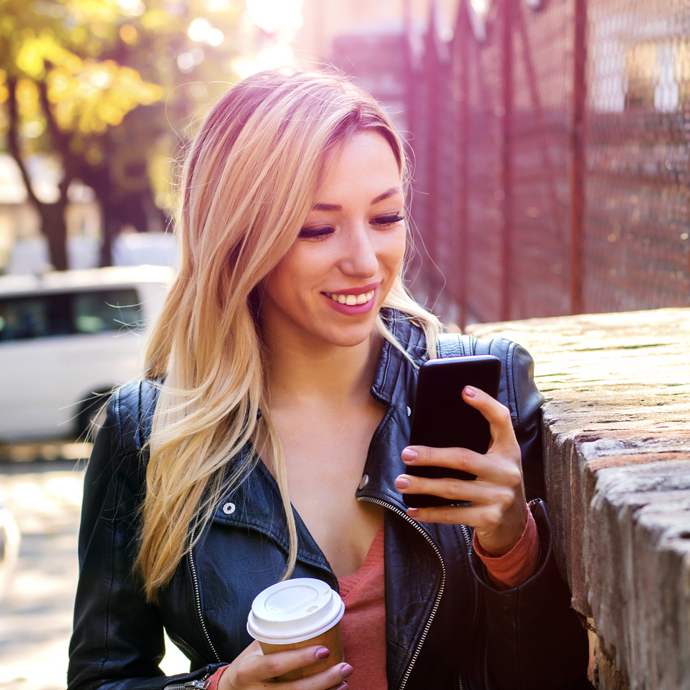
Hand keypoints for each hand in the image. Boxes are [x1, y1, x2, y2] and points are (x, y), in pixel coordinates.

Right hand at [219, 640, 352, 689]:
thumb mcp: (254, 651)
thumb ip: (275, 639)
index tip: (324, 649)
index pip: (275, 665)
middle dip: (324, 680)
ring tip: (345, 681)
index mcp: (248, 671)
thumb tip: (309, 616)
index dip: (300, 659)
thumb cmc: (248, 665)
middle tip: (346, 667)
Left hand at [395, 385, 527, 555]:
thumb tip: (433, 433)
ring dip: (423, 485)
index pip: (501, 420)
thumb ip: (479, 446)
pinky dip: (430, 512)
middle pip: (463, 458)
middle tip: (407, 454)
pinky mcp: (489, 518)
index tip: (465, 390)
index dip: (485, 403)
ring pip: (452, 488)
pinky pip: (453, 514)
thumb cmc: (496, 484)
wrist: (516, 527)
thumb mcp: (497, 462)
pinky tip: (413, 508)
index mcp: (508, 450)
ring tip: (402, 481)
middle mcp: (507, 471)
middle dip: (431, 456)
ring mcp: (499, 496)